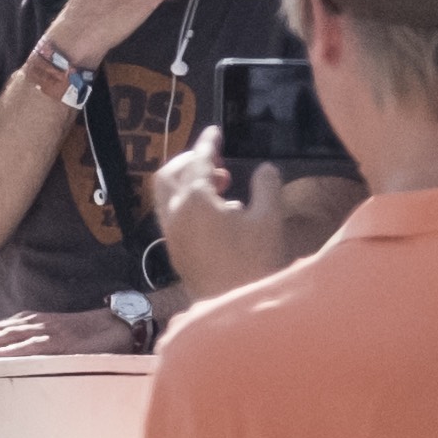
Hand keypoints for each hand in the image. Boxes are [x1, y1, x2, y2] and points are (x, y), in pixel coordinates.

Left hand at [0, 307, 147, 362]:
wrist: (114, 325)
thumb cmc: (79, 336)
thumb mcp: (47, 340)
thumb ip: (26, 347)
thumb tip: (1, 361)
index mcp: (26, 324)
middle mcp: (31, 324)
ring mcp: (46, 331)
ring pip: (8, 337)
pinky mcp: (62, 341)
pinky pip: (37, 346)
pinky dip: (18, 350)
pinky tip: (2, 356)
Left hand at [149, 132, 293, 305]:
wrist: (233, 306)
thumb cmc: (254, 262)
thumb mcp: (270, 220)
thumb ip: (267, 187)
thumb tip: (265, 169)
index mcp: (195, 200)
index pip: (197, 160)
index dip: (207, 143)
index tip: (215, 132)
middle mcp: (175, 213)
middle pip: (169, 174)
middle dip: (189, 161)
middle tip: (217, 162)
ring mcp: (170, 233)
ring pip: (167, 195)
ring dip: (188, 183)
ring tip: (223, 186)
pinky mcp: (174, 250)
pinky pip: (173, 215)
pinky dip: (188, 203)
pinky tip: (219, 213)